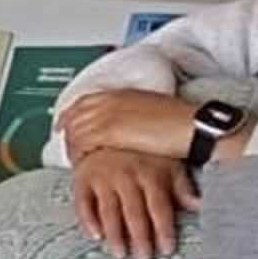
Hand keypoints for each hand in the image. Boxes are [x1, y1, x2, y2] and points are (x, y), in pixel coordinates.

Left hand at [58, 88, 202, 160]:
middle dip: (69, 132)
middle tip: (69, 149)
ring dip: (73, 146)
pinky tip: (82, 165)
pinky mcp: (109, 131)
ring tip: (77, 161)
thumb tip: (126, 126)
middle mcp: (111, 101)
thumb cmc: (182, 123)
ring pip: (76, 130)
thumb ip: (133, 114)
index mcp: (121, 94)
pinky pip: (82, 142)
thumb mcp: (153, 111)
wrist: (192, 128)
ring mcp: (108, 115)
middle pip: (75, 114)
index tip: (64, 125)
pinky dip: (78, 154)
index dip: (71, 114)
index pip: (85, 101)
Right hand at [70, 146, 197, 258]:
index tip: (167, 249)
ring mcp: (103, 178)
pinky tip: (95, 236)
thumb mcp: (167, 164)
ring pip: (109, 210)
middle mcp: (126, 176)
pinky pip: (82, 203)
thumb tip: (199, 206)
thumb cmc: (140, 153)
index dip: (163, 229)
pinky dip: (88, 220)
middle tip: (144, 257)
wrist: (105, 132)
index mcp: (149, 173)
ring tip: (121, 254)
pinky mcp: (83, 180)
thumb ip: (182, 187)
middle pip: (134, 211)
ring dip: (115, 234)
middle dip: (140, 237)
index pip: (159, 206)